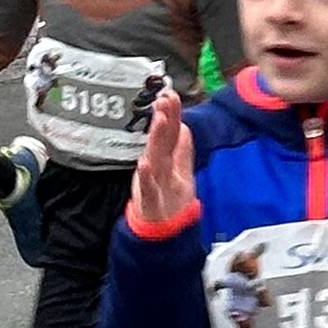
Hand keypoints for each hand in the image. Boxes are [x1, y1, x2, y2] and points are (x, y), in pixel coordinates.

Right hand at [130, 89, 195, 227]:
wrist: (158, 235)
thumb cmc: (167, 199)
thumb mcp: (178, 171)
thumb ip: (181, 149)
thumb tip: (184, 126)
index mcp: (167, 161)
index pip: (171, 133)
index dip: (172, 114)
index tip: (171, 92)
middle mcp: (159, 169)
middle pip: (162, 141)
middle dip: (164, 119)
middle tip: (164, 98)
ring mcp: (154, 184)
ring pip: (156, 159)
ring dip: (156, 139)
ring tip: (158, 118)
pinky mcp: (150, 202)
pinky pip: (147, 188)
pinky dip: (145, 177)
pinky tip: (143, 163)